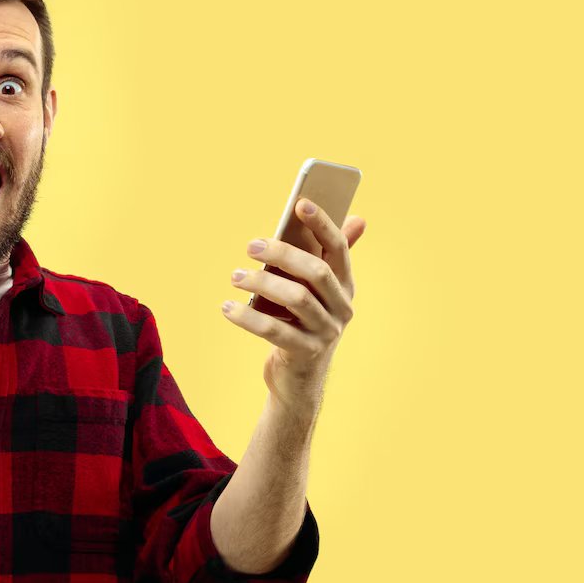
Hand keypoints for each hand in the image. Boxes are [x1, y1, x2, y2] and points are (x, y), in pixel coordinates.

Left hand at [222, 199, 365, 416]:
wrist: (299, 379)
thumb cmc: (300, 324)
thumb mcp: (313, 292)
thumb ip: (324, 257)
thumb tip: (356, 218)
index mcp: (345, 285)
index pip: (339, 248)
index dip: (323, 224)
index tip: (301, 203)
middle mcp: (342, 307)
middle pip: (316, 272)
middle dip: (283, 254)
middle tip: (251, 246)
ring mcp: (326, 332)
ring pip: (296, 299)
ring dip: (262, 283)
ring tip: (235, 276)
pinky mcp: (305, 353)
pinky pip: (274, 330)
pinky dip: (247, 317)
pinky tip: (227, 307)